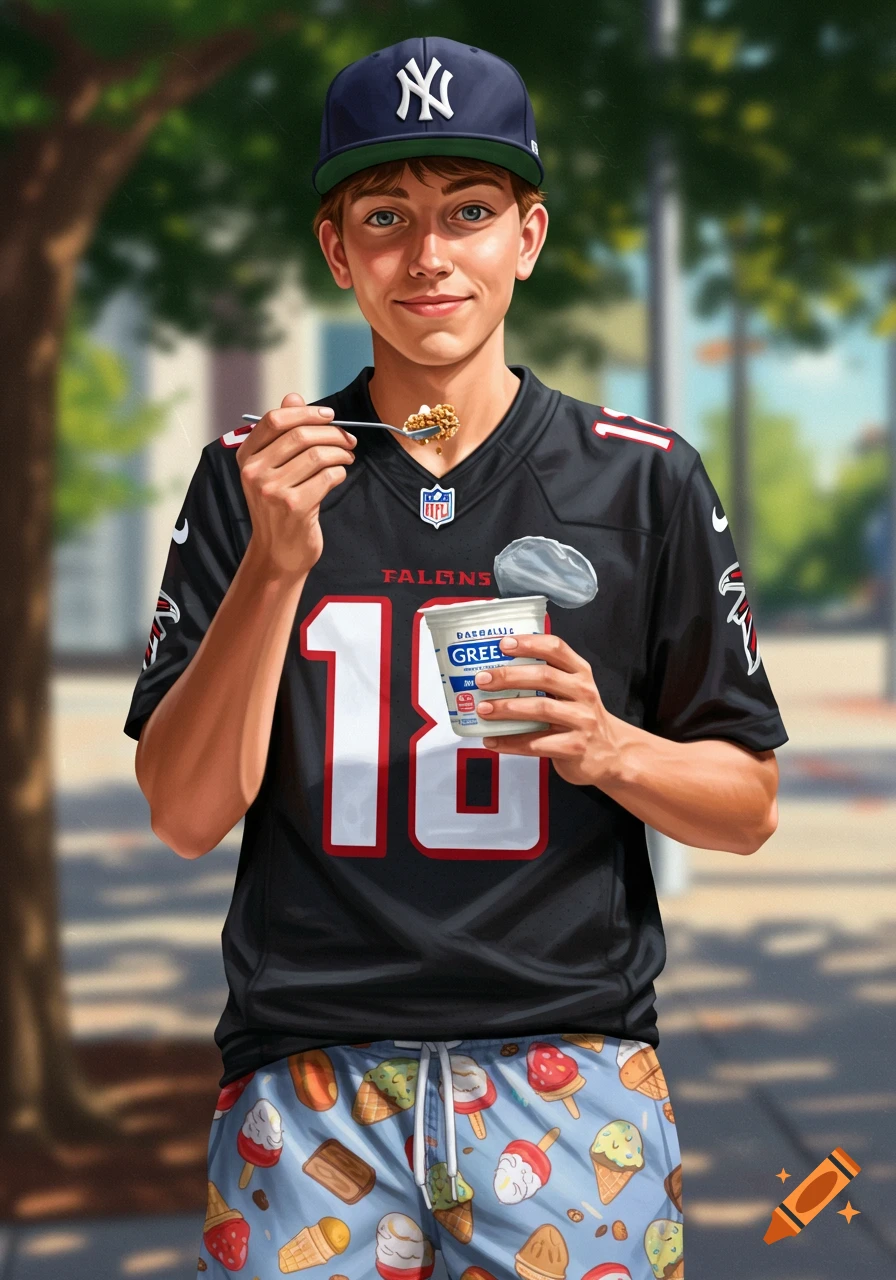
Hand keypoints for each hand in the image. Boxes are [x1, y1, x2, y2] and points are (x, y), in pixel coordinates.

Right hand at [236, 392, 356, 578]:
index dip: (307, 413)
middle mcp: (254, 472)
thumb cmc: (279, 507)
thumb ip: (282, 433)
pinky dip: (340, 472)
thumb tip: (294, 397)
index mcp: (246, 457)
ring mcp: (272, 490)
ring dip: (341, 452)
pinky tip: (339, 475)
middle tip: (349, 439)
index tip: (330, 416)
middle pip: (300, 435)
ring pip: (317, 454)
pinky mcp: (295, 506)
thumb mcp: (272, 470)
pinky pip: (327, 476)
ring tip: (348, 456)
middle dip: (332, 432)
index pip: (275, 420)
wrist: (278, 553)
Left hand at [474, 633, 620, 786]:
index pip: (556, 649)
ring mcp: (581, 720)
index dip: (529, 643)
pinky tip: (492, 740)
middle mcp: (583, 693)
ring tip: (483, 709)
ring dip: (507, 708)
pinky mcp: (574, 747)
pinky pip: (536, 744)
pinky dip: (510, 742)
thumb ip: (546, 677)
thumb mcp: (572, 690)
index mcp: (580, 673)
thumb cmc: (580, 716)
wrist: (610, 753)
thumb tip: (495, 669)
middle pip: (544, 677)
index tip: (502, 644)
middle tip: (482, 679)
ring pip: (540, 709)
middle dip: (509, 676)